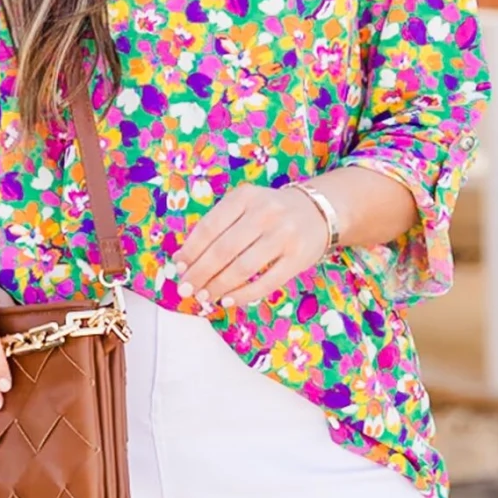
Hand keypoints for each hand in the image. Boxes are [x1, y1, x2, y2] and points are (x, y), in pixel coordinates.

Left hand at [172, 183, 329, 308]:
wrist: (319, 210)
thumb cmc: (271, 212)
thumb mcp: (244, 207)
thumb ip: (216, 228)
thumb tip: (183, 260)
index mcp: (245, 197)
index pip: (210, 227)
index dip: (191, 251)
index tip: (178, 268)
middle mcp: (265, 213)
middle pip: (223, 250)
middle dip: (200, 273)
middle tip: (186, 289)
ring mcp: (284, 235)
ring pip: (243, 268)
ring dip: (219, 286)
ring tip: (204, 296)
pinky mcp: (297, 258)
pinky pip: (265, 283)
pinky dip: (243, 295)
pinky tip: (228, 300)